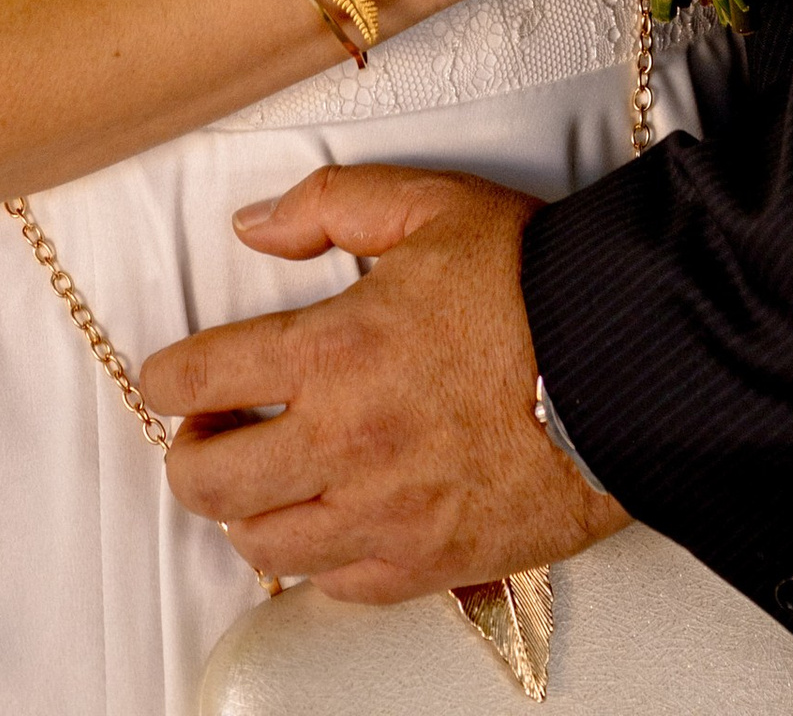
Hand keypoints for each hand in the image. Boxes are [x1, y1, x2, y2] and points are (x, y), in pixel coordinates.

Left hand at [140, 164, 627, 599]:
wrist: (625, 364)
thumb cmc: (535, 287)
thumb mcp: (429, 206)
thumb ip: (328, 205)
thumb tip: (256, 225)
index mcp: (334, 352)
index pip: (201, 376)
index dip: (166, 376)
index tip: (168, 376)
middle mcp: (344, 445)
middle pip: (209, 480)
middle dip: (187, 454)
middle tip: (203, 433)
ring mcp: (382, 516)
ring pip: (262, 544)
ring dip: (247, 511)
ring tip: (265, 480)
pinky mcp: (426, 564)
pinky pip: (336, 587)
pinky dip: (318, 561)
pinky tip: (331, 523)